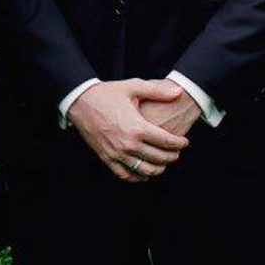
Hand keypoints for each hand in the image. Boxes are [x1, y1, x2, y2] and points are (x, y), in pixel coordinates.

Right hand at [68, 79, 189, 181]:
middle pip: (158, 158)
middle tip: (176, 152)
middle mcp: (128, 144)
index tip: (184, 142)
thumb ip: (157, 91)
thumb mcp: (133, 87)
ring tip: (163, 163)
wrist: (79, 101)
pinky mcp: (106, 158)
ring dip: (158, 169)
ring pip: (144, 170)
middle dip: (172, 156)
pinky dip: (138, 177)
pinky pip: (125, 175)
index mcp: (137, 127)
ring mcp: (116, 153)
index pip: (166, 142)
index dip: (179, 144)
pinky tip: (144, 173)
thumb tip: (179, 91)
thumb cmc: (107, 93)